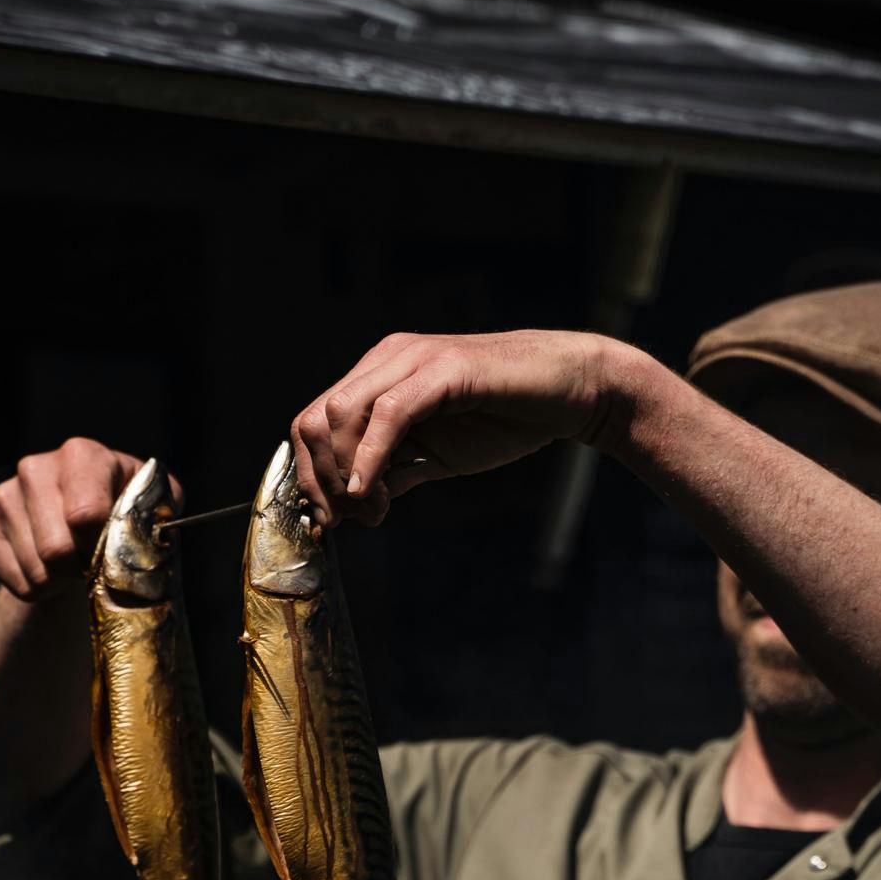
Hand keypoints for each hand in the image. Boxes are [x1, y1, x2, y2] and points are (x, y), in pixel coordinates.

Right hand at [0, 438, 176, 599]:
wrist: (88, 527)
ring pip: (37, 569)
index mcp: (83, 454)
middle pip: (56, 548)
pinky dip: (38, 589)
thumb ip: (159, 516)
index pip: (85, 513)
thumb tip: (151, 536)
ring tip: (74, 565)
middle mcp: (37, 467)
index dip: (101, 546)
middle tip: (94, 565)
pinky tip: (50, 571)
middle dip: (81, 569)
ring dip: (62, 581)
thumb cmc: (128, 514)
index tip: (112, 551)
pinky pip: (15, 580)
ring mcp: (6, 493)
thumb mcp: (155, 508)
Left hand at [291, 330, 636, 525]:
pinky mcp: (442, 370)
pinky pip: (388, 413)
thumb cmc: (507, 419)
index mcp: (379, 375)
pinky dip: (370, 458)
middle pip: (313, 419)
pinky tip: (374, 493)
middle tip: (349, 519)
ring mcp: (412, 359)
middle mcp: (387, 360)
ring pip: (340, 414)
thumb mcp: (436, 455)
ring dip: (344, 474)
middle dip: (319, 479)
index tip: (330, 519)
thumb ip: (393, 472)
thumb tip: (352, 505)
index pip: (312, 422)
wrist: (570, 391)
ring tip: (374, 509)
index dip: (310, 475)